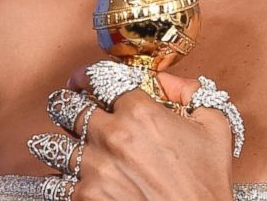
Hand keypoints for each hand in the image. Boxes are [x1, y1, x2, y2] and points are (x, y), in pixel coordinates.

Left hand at [59, 62, 236, 200]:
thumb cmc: (207, 184)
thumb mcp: (215, 128)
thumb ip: (192, 94)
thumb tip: (168, 81)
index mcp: (141, 113)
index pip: (101, 79)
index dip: (87, 76)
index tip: (81, 80)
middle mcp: (113, 136)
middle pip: (67, 107)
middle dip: (65, 104)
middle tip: (65, 107)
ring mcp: (95, 168)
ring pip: (52, 144)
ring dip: (54, 142)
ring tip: (54, 144)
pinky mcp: (86, 198)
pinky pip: (52, 184)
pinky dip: (51, 181)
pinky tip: (54, 179)